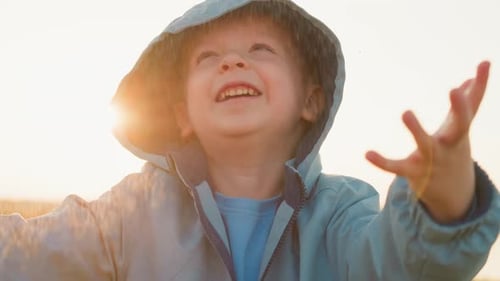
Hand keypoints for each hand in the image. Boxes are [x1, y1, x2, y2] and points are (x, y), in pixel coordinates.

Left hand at [365, 61, 490, 222]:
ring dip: (417, 129)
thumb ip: (466, 104)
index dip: (480, 85)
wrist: (454, 196)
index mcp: (460, 131)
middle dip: (459, 108)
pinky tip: (367, 153)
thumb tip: (470, 78)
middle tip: (454, 89)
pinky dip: (382, 162)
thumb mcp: (459, 128)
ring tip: (406, 112)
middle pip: (460, 126)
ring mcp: (433, 159)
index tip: (483, 63)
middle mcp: (450, 144)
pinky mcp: (414, 172)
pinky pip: (397, 167)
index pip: (473, 106)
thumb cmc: (453, 152)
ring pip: (426, 144)